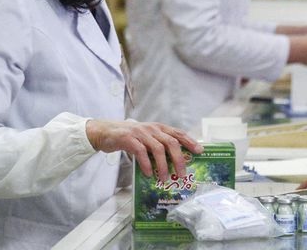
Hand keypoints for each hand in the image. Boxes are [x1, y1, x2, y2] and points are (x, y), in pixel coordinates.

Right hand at [85, 119, 201, 183]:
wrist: (106, 132)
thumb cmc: (130, 138)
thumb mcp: (147, 138)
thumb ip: (159, 146)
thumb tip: (177, 161)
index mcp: (158, 128)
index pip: (178, 133)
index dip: (190, 141)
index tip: (199, 151)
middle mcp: (152, 129)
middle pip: (171, 142)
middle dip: (179, 159)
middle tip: (183, 174)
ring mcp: (140, 133)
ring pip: (157, 148)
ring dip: (163, 165)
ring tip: (164, 178)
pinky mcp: (128, 139)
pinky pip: (141, 152)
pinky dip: (147, 164)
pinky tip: (149, 174)